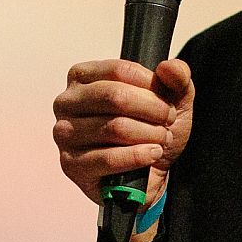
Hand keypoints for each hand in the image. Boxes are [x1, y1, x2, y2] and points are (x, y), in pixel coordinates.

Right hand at [52, 58, 193, 204]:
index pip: (119, 70)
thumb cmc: (151, 130)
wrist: (150, 174)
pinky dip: (137, 156)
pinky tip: (152, 154)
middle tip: (168, 121)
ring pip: (115, 128)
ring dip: (149, 134)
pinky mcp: (71, 164)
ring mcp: (65, 134)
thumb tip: (168, 68)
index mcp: (83, 77)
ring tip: (161, 139)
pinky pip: (109, 158)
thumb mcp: (172, 99)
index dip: (151, 85)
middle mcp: (66, 102)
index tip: (167, 100)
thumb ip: (176, 76)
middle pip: (116, 97)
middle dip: (152, 110)